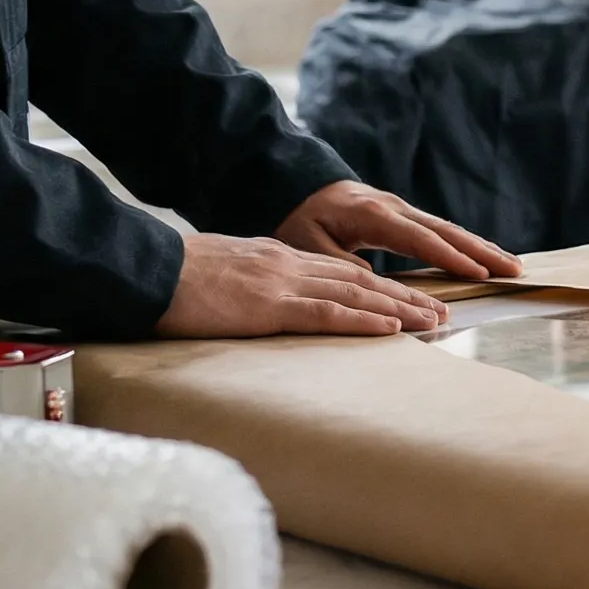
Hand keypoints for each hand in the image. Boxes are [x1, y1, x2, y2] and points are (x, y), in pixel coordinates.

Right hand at [155, 232, 448, 337]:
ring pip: (355, 294)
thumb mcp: (224, 274)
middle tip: (440, 311)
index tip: (409, 299)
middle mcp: (289, 266)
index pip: (341, 271)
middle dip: (404, 296)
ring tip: (433, 322)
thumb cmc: (174, 278)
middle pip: (360, 279)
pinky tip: (392, 329)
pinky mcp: (269, 306)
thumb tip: (263, 301)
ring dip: (399, 309)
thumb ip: (252, 284)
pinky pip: (327, 313)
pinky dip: (364, 320)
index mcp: (278, 259)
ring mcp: (282, 284)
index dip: (379, 286)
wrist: (148, 270)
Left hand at [273, 181, 523, 281]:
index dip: (451, 257)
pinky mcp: (401, 214)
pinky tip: (483, 257)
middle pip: (446, 231)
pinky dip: (465, 244)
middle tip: (515, 270)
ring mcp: (401, 209)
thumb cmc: (299, 217)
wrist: (296, 183)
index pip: (421, 239)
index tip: (481, 274)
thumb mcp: (308, 244)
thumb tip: (375, 282)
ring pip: (449, 229)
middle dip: (483, 251)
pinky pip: (439, 230)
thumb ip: (340, 263)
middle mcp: (394, 208)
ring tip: (512, 266)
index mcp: (374, 215)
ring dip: (481, 247)